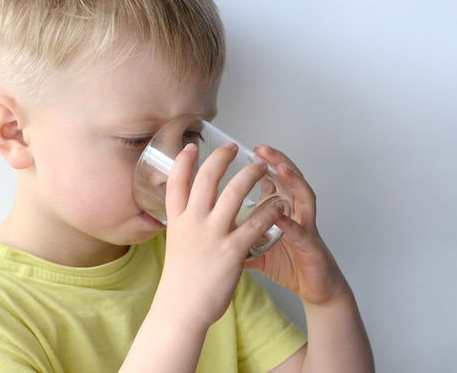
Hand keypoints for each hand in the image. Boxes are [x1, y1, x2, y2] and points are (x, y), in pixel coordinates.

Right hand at [153, 142, 286, 328]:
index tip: (192, 147)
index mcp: (176, 220)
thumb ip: (185, 225)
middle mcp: (192, 222)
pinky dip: (270, 210)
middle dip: (222, 158)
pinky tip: (280, 204)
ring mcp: (212, 234)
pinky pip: (256, 223)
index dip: (184, 161)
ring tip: (261, 167)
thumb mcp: (176, 244)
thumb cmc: (180, 280)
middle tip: (233, 147)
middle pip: (206, 178)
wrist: (181, 308)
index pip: (176, 182)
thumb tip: (190, 213)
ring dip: (251, 175)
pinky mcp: (231, 250)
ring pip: (234, 192)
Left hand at [244, 144, 350, 305]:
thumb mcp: (257, 248)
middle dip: (276, 162)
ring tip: (280, 167)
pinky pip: (301, 232)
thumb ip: (238, 235)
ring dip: (292, 180)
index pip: (271, 182)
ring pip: (303, 197)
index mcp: (280, 211)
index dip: (260, 166)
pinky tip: (281, 214)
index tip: (246, 152)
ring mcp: (306, 228)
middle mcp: (295, 214)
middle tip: (261, 149)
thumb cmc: (289, 265)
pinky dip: (291, 223)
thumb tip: (210, 231)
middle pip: (288, 181)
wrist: (315, 289)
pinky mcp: (312, 246)